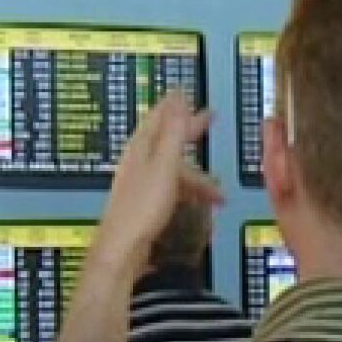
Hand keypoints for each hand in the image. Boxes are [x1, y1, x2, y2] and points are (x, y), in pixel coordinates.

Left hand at [90, 93, 218, 272]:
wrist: (122, 248)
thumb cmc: (143, 205)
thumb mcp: (165, 165)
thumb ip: (174, 131)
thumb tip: (178, 96)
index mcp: (142, 147)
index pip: (161, 117)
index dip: (177, 106)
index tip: (188, 93)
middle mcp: (139, 160)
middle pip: (168, 140)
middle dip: (190, 132)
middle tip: (211, 120)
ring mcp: (140, 182)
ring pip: (174, 168)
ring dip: (198, 177)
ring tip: (220, 196)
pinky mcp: (144, 202)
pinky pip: (171, 187)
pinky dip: (188, 192)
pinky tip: (200, 205)